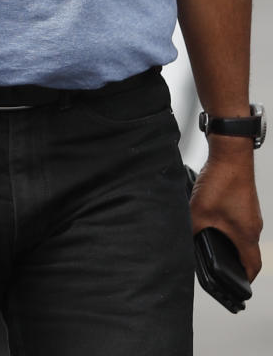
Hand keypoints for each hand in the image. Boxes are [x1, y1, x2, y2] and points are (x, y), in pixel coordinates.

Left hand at [189, 142, 262, 280]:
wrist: (230, 152)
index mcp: (247, 235)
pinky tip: (213, 218)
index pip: (252, 266)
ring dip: (230, 240)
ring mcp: (250, 211)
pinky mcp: (244, 200)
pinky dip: (228, 224)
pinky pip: (239, 219)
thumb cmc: (222, 181)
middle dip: (235, 260)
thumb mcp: (199, 212)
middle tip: (221, 266)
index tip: (237, 286)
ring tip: (213, 242)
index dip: (245, 279)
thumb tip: (185, 242)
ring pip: (243, 234)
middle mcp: (253, 225)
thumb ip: (193, 231)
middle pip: (248, 251)